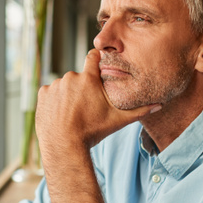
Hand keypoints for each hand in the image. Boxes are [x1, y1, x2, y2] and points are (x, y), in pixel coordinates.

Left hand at [35, 49, 159, 157]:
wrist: (64, 146)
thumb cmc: (92, 132)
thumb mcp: (118, 121)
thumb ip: (138, 110)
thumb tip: (160, 105)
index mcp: (88, 79)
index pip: (93, 56)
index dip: (96, 60)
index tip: (97, 66)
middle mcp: (70, 77)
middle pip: (79, 76)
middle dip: (82, 88)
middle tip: (86, 106)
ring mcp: (55, 85)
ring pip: (64, 85)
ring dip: (68, 94)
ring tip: (73, 113)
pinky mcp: (43, 94)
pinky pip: (50, 93)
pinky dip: (54, 101)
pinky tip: (60, 114)